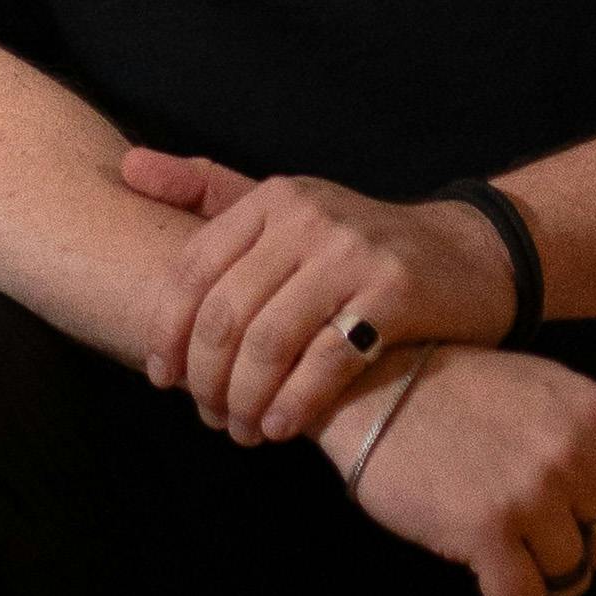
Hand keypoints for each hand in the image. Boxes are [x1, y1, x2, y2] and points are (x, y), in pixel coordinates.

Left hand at [124, 151, 527, 442]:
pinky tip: (282, 426)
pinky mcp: (396, 292)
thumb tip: (126, 166)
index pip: (192, 269)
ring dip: (245, 398)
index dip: (167, 330)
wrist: (470, 255)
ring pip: (269, 340)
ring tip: (242, 429)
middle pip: (225, 312)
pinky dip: (295, 401)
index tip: (161, 377)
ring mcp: (353, 253)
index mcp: (272, 200)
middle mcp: (308, 218)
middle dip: (206, 376)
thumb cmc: (359, 244)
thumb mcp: (287, 206)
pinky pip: (327, 359)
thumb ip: (208, 190)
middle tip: (207, 415)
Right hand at [327, 343, 595, 595]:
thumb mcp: (539, 389)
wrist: (370, 383)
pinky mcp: (489, 530)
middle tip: (526, 522)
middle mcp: (575, 452)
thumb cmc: (454, 390)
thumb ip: (588, 439)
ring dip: (535, 568)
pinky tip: (475, 555)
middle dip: (575, 546)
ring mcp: (533, 492)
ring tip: (496, 534)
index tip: (586, 517)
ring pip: (572, 578)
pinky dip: (501, 589)